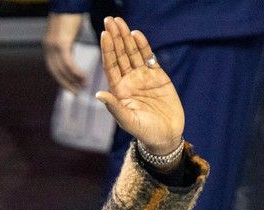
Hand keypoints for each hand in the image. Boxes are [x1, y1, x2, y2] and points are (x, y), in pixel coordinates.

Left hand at [43, 13, 86, 93]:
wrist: (69, 2)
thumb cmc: (71, 16)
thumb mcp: (67, 34)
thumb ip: (66, 45)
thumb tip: (69, 54)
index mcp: (48, 47)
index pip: (54, 69)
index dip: (62, 80)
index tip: (71, 88)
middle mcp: (48, 48)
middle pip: (56, 72)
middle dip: (66, 84)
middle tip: (76, 93)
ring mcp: (53, 46)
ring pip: (62, 70)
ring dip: (73, 80)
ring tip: (83, 87)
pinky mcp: (61, 43)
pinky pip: (68, 63)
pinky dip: (75, 72)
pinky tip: (83, 78)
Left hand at [95, 17, 184, 155]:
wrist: (166, 136)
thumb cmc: (145, 132)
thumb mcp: (128, 121)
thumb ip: (114, 107)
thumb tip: (98, 94)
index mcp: (119, 90)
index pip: (111, 65)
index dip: (107, 50)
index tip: (104, 34)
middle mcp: (129, 81)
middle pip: (120, 55)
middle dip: (115, 37)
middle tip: (110, 19)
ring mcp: (143, 77)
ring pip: (133, 53)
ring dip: (126, 37)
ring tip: (120, 22)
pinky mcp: (158, 76)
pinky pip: (149, 57)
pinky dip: (143, 46)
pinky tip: (136, 34)